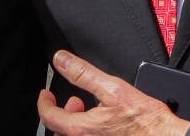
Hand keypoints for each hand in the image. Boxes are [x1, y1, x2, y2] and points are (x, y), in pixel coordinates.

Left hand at [37, 50, 189, 135]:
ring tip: (90, 108)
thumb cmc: (146, 120)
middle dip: (63, 111)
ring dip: (76, 120)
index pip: (49, 117)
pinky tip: (105, 120)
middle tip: (74, 100)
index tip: (46, 94)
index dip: (44, 102)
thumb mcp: (112, 88)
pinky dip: (89, 128)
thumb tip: (62, 60)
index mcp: (82, 129)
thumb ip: (83, 73)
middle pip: (61, 130)